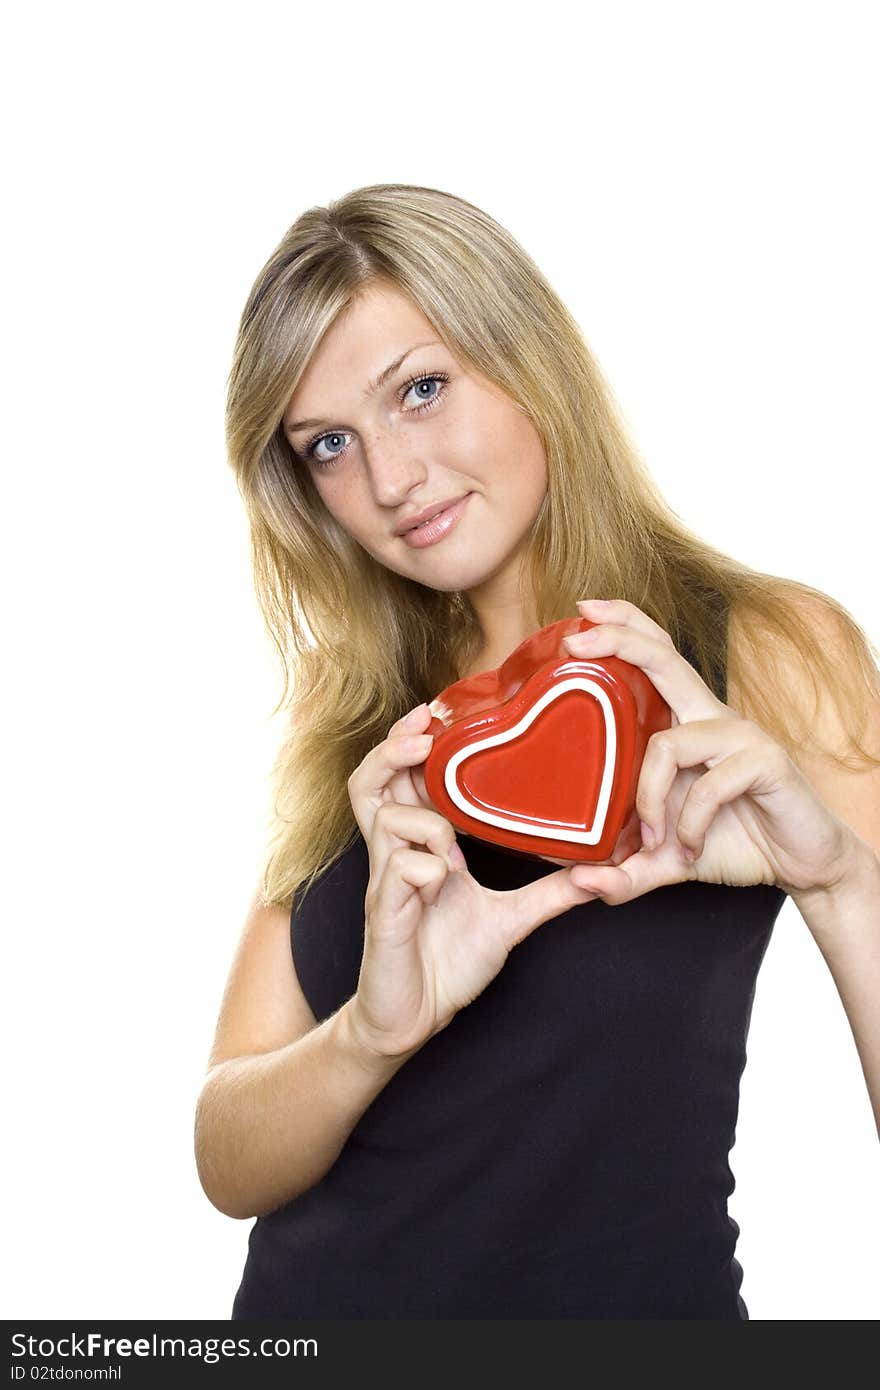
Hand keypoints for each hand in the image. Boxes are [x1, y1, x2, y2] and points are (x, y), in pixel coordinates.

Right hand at [346, 703, 601, 1058]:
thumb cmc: (446, 963)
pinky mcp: (383, 916)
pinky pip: (397, 873)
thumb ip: (549, 895)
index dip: (410, 743)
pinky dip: (426, 867)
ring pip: (386, 820)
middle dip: (393, 749)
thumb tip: (600, 875)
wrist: (413, 1020)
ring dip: (424, 818)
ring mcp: (385, 884)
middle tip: (424, 732)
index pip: (398, 780)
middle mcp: (394, 857)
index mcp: (417, 848)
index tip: (438, 714)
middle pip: (368, 784)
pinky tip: (447, 880)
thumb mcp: (510, 921)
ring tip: (450, 838)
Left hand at [557, 598, 853, 904]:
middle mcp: (710, 717)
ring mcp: (738, 735)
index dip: (621, 628)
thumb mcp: (669, 859)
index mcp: (687, 723)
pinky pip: (708, 784)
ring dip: (648, 798)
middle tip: (575, 641)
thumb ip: (626, 871)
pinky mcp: (765, 762)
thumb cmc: (735, 841)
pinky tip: (691, 847)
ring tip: (651, 839)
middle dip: (616, 639)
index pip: (655, 657)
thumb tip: (580, 884)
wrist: (803, 864)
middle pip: (663, 656)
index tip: (578, 618)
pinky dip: (690, 823)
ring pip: (668, 742)